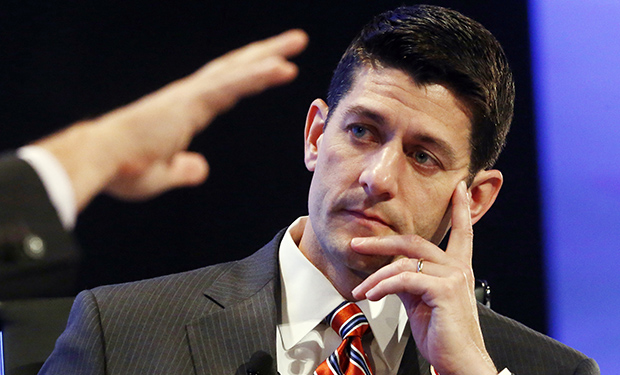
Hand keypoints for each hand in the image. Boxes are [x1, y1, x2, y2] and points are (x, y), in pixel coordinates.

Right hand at [38, 29, 307, 210]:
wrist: (98, 163)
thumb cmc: (123, 169)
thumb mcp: (161, 176)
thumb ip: (182, 171)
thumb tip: (200, 168)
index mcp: (185, 111)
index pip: (226, 88)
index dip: (251, 76)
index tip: (274, 69)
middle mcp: (190, 97)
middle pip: (236, 69)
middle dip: (266, 53)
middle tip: (295, 40)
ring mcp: (190, 96)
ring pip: (237, 70)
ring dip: (270, 54)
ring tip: (298, 40)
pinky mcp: (190, 102)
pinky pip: (230, 84)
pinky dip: (257, 74)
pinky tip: (282, 66)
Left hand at [351, 181, 496, 374]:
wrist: (458, 362)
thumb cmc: (441, 335)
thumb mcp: (421, 301)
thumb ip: (409, 280)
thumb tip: (387, 271)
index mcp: (456, 268)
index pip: (461, 232)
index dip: (461, 209)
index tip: (460, 188)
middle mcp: (457, 268)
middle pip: (414, 241)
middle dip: (381, 242)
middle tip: (355, 244)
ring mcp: (453, 277)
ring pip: (404, 262)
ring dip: (375, 277)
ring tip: (359, 292)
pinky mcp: (445, 290)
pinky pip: (404, 279)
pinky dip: (382, 286)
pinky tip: (370, 296)